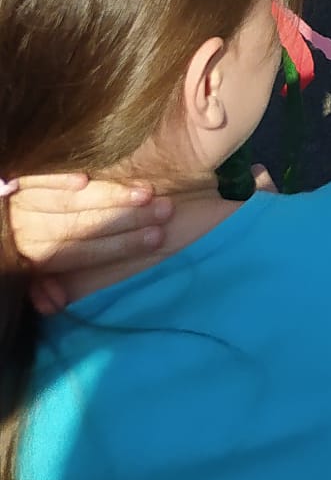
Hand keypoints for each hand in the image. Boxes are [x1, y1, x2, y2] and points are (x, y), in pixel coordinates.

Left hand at [9, 173, 174, 312]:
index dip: (118, 246)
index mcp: (33, 257)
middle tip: (166, 210)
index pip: (80, 253)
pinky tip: (85, 179)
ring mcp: (17, 202)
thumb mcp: (43, 272)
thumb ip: (56, 285)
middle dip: (125, 221)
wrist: (0, 220)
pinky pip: (39, 178)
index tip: (158, 239)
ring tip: (147, 193)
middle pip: (79, 226)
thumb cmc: (32, 248)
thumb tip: (54, 303)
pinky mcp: (16, 177)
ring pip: (66, 202)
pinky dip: (60, 180)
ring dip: (109, 196)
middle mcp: (22, 232)